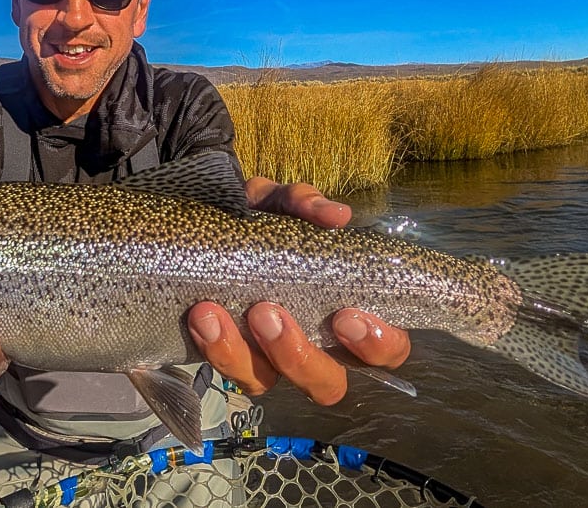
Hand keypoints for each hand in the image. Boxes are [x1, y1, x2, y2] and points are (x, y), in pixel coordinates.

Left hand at [185, 177, 411, 404]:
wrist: (202, 226)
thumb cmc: (259, 221)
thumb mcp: (277, 203)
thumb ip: (303, 203)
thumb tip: (337, 216)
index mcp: (347, 313)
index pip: (386, 349)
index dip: (376, 345)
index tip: (347, 316)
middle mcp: (314, 345)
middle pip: (328, 385)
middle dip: (301, 357)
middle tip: (271, 314)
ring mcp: (268, 359)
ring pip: (267, 382)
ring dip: (244, 352)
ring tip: (218, 311)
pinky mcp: (229, 359)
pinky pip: (227, 369)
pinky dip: (215, 346)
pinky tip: (201, 315)